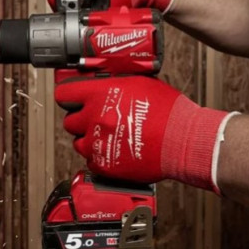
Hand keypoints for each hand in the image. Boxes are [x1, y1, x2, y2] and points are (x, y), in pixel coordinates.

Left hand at [55, 76, 232, 191]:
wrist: (183, 141)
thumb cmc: (169, 112)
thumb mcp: (140, 83)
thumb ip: (115, 83)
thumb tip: (104, 83)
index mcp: (100, 94)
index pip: (64, 94)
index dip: (69, 97)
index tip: (73, 99)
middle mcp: (94, 118)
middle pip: (69, 121)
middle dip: (81, 120)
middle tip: (96, 119)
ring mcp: (98, 144)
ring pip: (79, 143)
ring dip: (90, 139)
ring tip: (110, 136)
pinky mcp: (105, 165)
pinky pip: (91, 161)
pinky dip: (100, 157)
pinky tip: (116, 150)